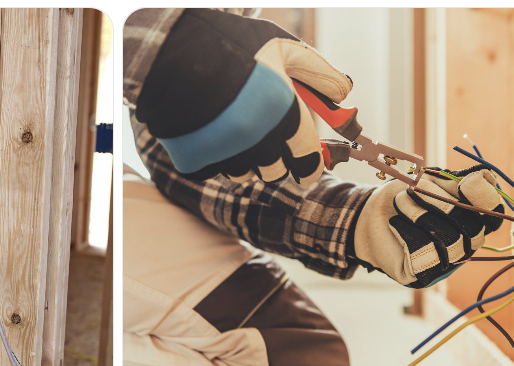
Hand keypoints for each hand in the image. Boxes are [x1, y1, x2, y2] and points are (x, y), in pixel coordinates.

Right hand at [134, 9, 350, 183]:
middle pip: (275, 171)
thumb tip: (345, 93)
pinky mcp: (194, 160)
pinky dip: (214, 156)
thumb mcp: (282, 47)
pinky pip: (214, 170)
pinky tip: (209, 131)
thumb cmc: (230, 44)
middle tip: (265, 137)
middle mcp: (257, 140)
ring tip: (232, 126)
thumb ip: (319, 73)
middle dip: (276, 158)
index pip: (307, 160)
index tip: (309, 170)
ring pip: (244, 173)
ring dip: (245, 157)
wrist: (168, 51)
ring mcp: (223, 154)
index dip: (310, 167)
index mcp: (283, 114)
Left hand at [350, 165, 507, 287]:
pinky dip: (407, 231)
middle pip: (473, 228)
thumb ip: (458, 181)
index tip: (467, 181)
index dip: (486, 199)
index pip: (494, 215)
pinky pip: (424, 254)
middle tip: (413, 187)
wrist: (367, 216)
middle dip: (442, 202)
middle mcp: (465, 245)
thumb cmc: (402, 197)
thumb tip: (484, 177)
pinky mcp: (423, 274)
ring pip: (449, 240)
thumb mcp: (430, 181)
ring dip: (421, 213)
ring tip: (401, 201)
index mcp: (472, 221)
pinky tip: (396, 224)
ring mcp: (446, 263)